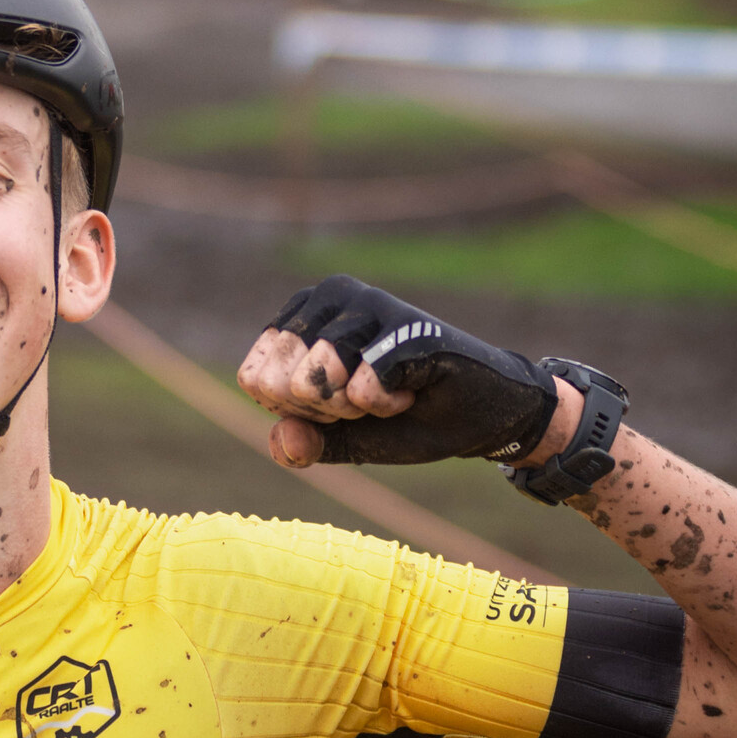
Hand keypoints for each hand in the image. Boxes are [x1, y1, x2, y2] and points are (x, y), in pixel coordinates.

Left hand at [236, 274, 565, 469]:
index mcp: (303, 314)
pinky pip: (363, 387)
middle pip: (281, 380)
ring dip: (352, 407)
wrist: (480, 418)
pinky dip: (385, 407)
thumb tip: (279, 438)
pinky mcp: (406, 327)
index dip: (294, 411)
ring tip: (387, 393)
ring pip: (315, 378)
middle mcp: (331, 295)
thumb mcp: (342, 437)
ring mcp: (370, 304)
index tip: (336, 403)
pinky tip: (412, 390)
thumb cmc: (407, 417)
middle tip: (364, 399)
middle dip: (322, 410)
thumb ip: (301, 442)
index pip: (256, 377)